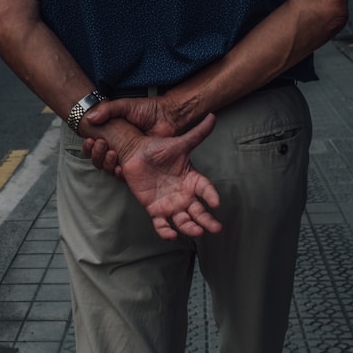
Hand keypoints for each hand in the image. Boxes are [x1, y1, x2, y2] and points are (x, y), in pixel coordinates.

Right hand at [82, 96, 181, 174]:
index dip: (89, 145)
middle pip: (98, 157)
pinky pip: (122, 175)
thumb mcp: (125, 105)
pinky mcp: (137, 166)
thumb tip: (90, 119)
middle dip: (95, 153)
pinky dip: (117, 173)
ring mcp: (127, 157)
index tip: (89, 140)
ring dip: (104, 162)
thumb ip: (108, 110)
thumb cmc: (149, 110)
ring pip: (108, 167)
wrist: (169, 117)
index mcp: (113, 133)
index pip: (94, 144)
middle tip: (101, 144)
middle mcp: (118, 146)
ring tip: (111, 153)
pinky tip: (118, 167)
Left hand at [116, 113, 220, 239]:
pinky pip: (161, 224)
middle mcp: (184, 195)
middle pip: (199, 211)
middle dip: (207, 220)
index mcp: (192, 179)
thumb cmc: (157, 149)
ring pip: (183, 220)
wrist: (135, 154)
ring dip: (190, 227)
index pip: (205, 189)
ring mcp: (170, 204)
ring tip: (196, 232)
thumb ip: (197, 134)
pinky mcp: (155, 210)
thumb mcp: (178, 143)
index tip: (216, 202)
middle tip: (216, 228)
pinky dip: (165, 231)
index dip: (211, 195)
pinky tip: (170, 234)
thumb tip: (212, 117)